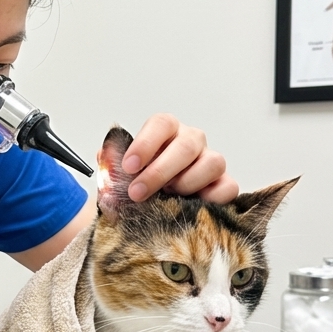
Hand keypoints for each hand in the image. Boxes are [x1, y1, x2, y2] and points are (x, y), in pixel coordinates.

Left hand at [120, 115, 237, 202]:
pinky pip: (229, 186)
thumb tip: (104, 158)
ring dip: (187, 183)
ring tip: (168, 197)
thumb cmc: (139, 183)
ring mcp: (210, 161)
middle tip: (137, 192)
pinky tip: (192, 206)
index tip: (128, 166)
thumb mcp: (119, 175)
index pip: (161, 124)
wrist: (155, 205)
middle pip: (186, 146)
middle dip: (159, 172)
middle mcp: (191, 141)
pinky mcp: (224, 183)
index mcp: (166, 131)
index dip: (145, 144)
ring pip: (212, 162)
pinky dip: (213, 197)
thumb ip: (111, 165)